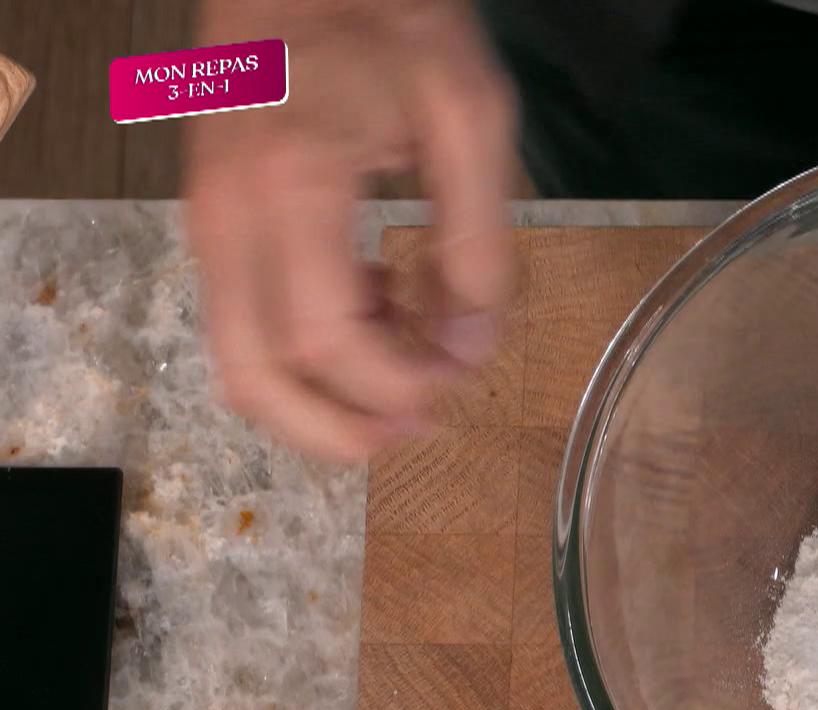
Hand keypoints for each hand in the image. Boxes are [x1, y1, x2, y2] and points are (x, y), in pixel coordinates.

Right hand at [185, 0, 516, 459]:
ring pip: (235, 358)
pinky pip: (238, 316)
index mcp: (296, 184)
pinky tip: (377, 309)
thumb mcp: (472, 115)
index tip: (460, 375)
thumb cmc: (396, 17)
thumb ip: (478, 239)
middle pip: (255, 376)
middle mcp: (230, 213)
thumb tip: (474, 344)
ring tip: (407, 369)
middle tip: (419, 424)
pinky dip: (302, 349)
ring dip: (321, 397)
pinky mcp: (211, 212)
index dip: (397, 385)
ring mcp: (208, 214)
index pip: (327, 340)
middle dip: (339, 430)